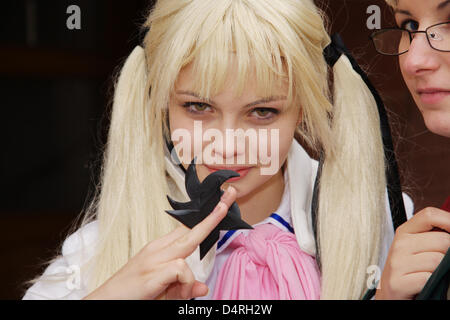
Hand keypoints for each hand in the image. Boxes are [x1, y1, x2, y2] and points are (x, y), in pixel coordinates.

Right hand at [83, 186, 236, 299]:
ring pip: (189, 244)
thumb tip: (204, 286)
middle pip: (192, 228)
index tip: (221, 203)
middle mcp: (158, 249)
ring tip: (181, 294)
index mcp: (160, 249)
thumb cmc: (132, 294)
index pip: (187, 228)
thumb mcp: (164, 290)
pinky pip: (181, 268)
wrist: (104, 301)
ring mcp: (155, 258)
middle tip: (230, 196)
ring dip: (191, 275)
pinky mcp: (153, 272)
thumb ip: (184, 286)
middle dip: (214, 213)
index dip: (205, 217)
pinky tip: (175, 293)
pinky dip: (185, 283)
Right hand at [375, 207, 449, 299]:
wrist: (392, 296)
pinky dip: (432, 283)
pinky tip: (425, 284)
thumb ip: (433, 237)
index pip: (430, 215)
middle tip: (442, 265)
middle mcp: (399, 245)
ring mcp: (397, 263)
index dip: (449, 220)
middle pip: (442, 240)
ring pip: (438, 260)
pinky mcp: (397, 282)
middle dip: (449, 254)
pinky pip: (428, 278)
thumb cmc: (409, 272)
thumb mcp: (418, 249)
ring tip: (431, 276)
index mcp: (405, 232)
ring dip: (441, 272)